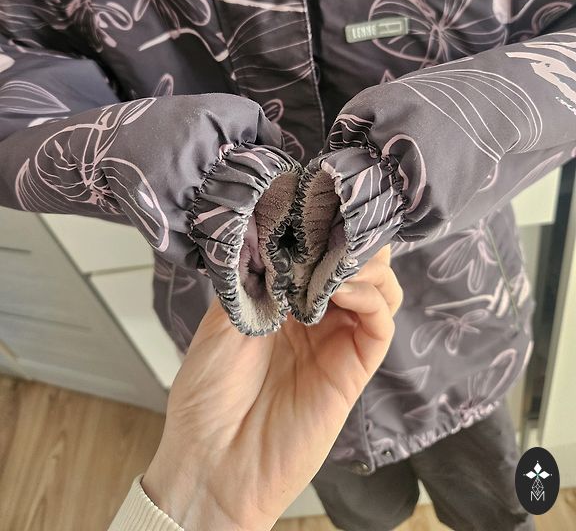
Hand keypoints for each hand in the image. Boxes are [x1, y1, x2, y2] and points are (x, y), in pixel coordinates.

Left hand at [142, 244, 400, 530]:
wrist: (211, 462)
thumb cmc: (206, 395)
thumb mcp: (221, 320)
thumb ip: (254, 277)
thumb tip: (275, 230)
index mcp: (283, 300)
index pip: (318, 251)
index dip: (324, 225)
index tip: (319, 197)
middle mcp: (315, 315)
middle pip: (357, 264)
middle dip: (352, 236)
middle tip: (338, 219)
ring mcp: (337, 341)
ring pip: (379, 288)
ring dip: (364, 263)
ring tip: (338, 256)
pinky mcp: (353, 369)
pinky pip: (378, 323)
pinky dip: (369, 296)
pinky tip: (342, 288)